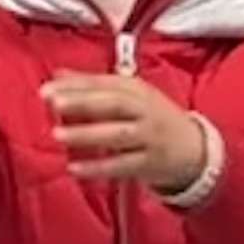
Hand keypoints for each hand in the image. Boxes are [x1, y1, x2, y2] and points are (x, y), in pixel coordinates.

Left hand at [46, 73, 219, 197]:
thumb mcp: (129, 95)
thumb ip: (92, 85)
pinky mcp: (152, 164)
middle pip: (114, 103)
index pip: (104, 83)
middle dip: (83, 102)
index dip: (75, 85)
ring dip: (88, 134)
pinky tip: (75, 168)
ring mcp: (150, 137)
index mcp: (137, 90)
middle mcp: (145, 111)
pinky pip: (124, 166)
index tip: (46, 88)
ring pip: (119, 134)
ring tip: (58, 135)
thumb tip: (57, 75)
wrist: (197, 150)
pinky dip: (99, 168)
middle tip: (53, 102)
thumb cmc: (153, 118)